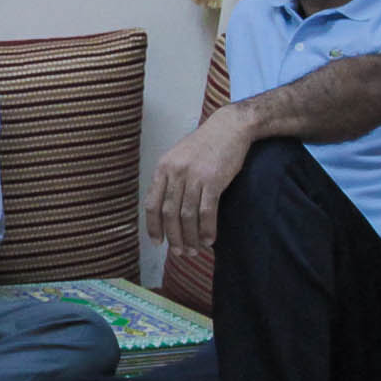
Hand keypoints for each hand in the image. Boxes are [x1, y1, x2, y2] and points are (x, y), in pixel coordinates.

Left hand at [144, 108, 252, 255]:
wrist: (229, 127)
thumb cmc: (205, 144)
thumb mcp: (179, 156)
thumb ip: (170, 178)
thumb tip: (165, 208)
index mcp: (163, 168)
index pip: (151, 203)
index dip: (153, 226)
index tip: (157, 242)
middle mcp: (175, 172)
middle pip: (169, 214)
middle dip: (173, 237)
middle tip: (179, 253)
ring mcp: (194, 176)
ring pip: (187, 216)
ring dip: (190, 237)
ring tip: (194, 250)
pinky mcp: (213, 180)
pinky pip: (207, 211)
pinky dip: (207, 229)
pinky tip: (209, 239)